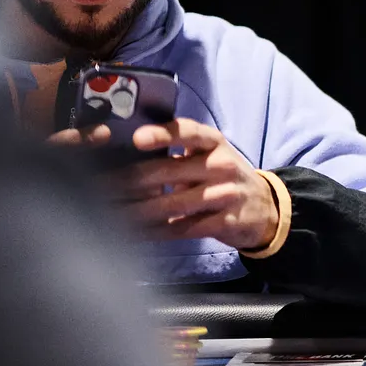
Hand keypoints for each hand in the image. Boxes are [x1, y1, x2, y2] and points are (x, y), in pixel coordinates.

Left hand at [112, 119, 280, 250]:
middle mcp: (222, 164)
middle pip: (171, 171)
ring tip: (110, 214)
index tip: (137, 139)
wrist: (265, 206)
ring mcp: (227, 194)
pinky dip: (157, 232)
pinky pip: (185, 228)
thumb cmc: (224, 176)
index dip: (163, 135)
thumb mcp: (210, 156)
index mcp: (214, 143)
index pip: (189, 132)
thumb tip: (126, 160)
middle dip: (131, 181)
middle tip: (101, 188)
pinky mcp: (226, 221)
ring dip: (139, 211)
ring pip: (174, 204)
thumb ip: (177, 155)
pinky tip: (136, 234)